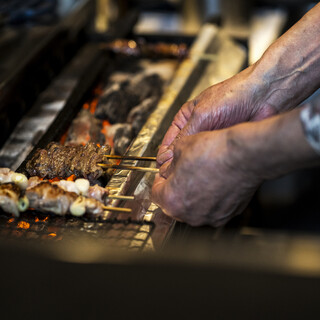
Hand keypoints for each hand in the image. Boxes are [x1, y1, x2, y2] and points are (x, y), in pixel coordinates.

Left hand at [152, 129, 261, 226]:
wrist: (245, 155)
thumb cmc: (215, 152)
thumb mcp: (181, 148)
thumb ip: (169, 163)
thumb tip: (170, 167)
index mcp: (172, 199)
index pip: (156, 194)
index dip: (159, 181)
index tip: (163, 176)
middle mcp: (190, 214)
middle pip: (175, 204)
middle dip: (175, 189)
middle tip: (181, 175)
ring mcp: (210, 217)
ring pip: (193, 208)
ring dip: (193, 195)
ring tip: (200, 176)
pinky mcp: (226, 214)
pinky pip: (212, 208)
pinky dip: (210, 198)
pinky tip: (214, 182)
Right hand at [157, 66, 276, 168]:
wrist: (265, 97)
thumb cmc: (234, 95)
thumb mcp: (201, 115)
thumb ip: (184, 136)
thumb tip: (166, 155)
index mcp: (186, 117)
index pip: (169, 140)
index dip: (165, 155)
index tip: (163, 169)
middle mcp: (198, 129)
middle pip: (182, 151)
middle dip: (179, 162)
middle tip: (177, 175)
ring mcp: (211, 139)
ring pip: (197, 157)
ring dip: (194, 165)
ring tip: (191, 175)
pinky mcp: (224, 146)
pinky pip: (212, 160)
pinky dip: (209, 166)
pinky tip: (206, 172)